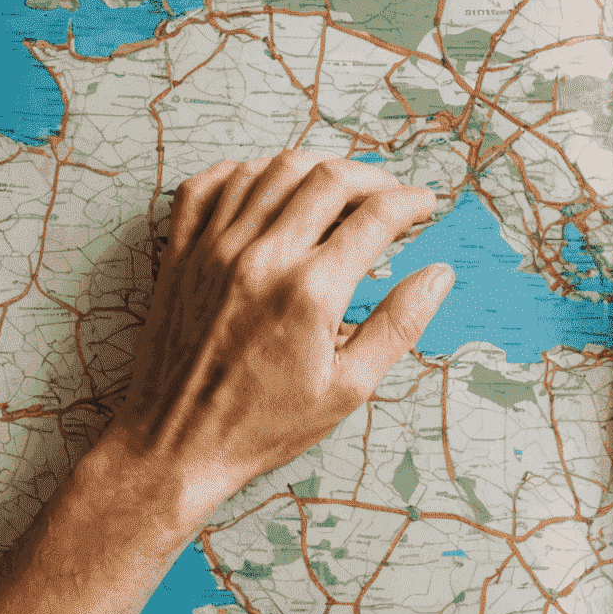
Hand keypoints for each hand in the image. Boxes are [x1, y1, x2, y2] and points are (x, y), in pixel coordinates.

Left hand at [99, 152, 452, 541]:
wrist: (174, 446)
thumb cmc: (262, 425)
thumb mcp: (347, 389)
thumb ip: (399, 325)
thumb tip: (439, 276)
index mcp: (309, 291)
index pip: (376, 216)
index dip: (411, 202)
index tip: (425, 205)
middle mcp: (263, 257)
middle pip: (329, 177)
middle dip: (373, 176)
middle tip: (390, 194)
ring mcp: (215, 249)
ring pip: (273, 169)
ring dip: (315, 167)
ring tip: (338, 187)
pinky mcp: (182, 253)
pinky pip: (209, 185)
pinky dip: (242, 172)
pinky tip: (266, 185)